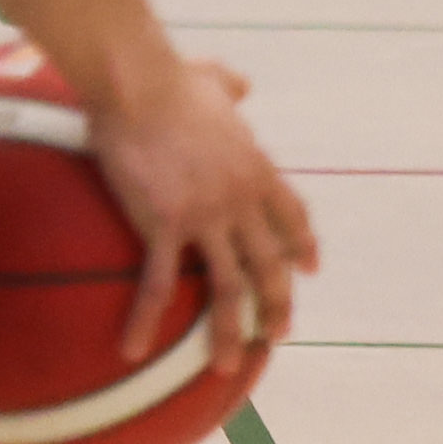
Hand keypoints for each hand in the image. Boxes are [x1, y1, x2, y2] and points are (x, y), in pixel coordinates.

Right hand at [80, 57, 315, 381]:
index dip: (304, 247)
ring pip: (229, 288)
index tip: (308, 271)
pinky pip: (157, 285)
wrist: (139, 84)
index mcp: (257, 168)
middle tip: (277, 336)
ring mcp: (207, 217)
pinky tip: (134, 349)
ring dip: (231, 332)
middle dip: (278, 306)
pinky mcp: (164, 225)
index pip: (293, 217)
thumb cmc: (170, 77)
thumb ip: (231, 85)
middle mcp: (242, 200)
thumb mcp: (213, 79)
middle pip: (270, 266)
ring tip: (227, 366)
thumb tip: (239, 83)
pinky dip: (146, 320)